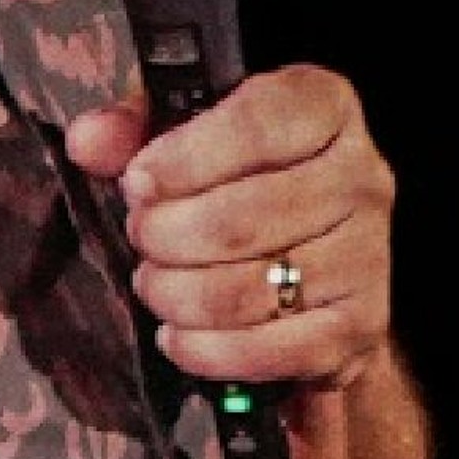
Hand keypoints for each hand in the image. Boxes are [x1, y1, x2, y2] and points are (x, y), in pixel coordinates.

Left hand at [66, 65, 393, 390]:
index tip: (137, 183)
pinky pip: (276, 350)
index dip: (185, 158)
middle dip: (165, 236)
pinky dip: (211, 351)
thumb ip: (131, 129)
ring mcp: (369, 254)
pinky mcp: (361, 325)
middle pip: (242, 218)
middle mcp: (362, 176)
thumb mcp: (180, 131)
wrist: (307, 254)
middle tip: (141, 238)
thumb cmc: (233, 178)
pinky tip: (180, 336)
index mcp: (323, 107)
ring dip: (177, 294)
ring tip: (154, 284)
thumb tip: (89, 141)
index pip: (260, 123)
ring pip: (251, 288)